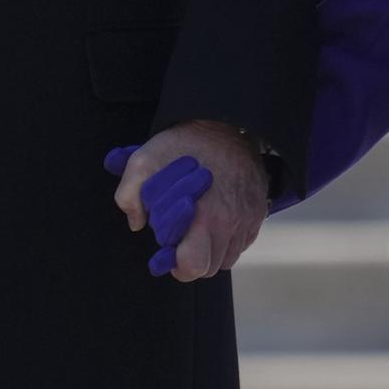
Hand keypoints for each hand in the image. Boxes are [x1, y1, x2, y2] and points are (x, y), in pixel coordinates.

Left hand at [109, 119, 264, 282]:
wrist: (226, 122)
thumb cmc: (184, 144)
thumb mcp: (143, 160)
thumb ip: (130, 196)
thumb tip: (137, 223)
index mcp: (203, 216)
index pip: (194, 266)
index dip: (178, 265)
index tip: (170, 252)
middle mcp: (230, 223)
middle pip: (210, 267)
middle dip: (193, 257)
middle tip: (181, 237)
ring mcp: (248, 220)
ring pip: (227, 257)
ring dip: (211, 248)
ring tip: (198, 224)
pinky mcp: (258, 213)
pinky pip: (241, 241)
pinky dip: (227, 237)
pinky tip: (216, 215)